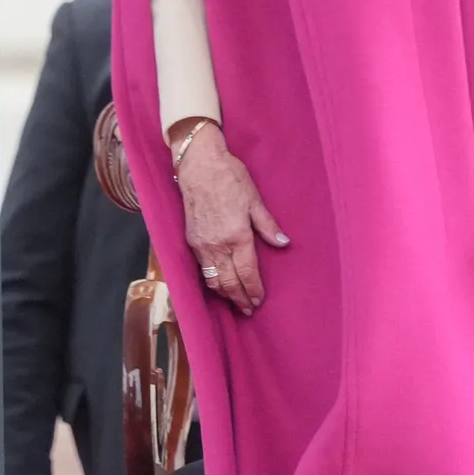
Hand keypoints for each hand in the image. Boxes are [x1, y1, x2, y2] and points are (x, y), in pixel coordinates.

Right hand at [169, 119, 286, 313]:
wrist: (198, 165)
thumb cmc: (229, 177)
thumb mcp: (254, 199)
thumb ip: (267, 225)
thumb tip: (283, 243)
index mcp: (237, 236)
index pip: (247, 273)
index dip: (254, 290)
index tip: (259, 301)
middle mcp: (217, 245)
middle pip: (228, 282)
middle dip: (239, 298)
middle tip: (248, 309)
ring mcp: (201, 244)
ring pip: (212, 278)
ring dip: (224, 292)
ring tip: (234, 301)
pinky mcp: (190, 239)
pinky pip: (201, 267)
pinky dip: (211, 279)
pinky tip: (217, 282)